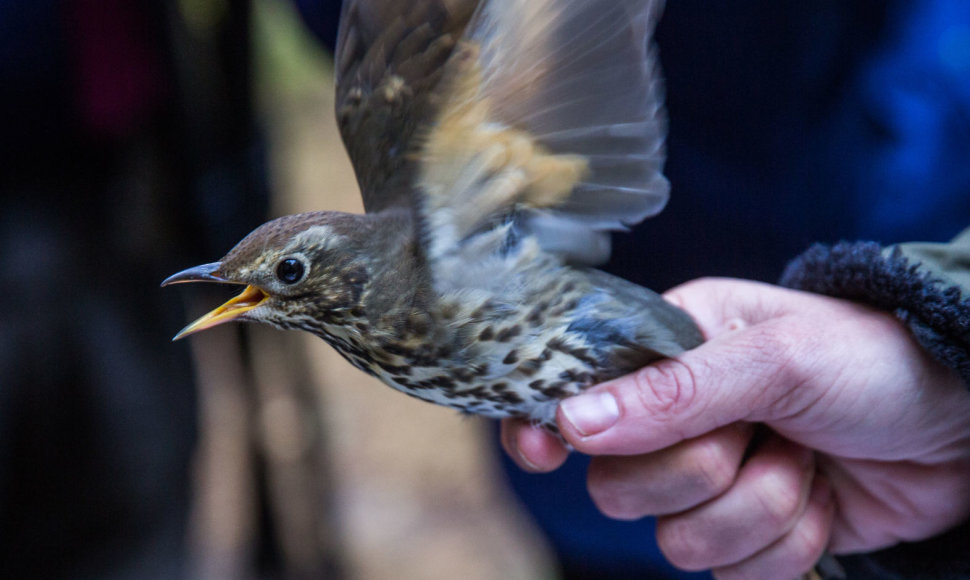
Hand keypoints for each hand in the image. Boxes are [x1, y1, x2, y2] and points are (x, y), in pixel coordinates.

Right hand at [502, 278, 969, 578]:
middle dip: (702, 473)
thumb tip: (572, 422)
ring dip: (760, 511)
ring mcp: (710, 482)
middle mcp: (676, 418)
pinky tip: (821, 504)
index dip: (545, 426)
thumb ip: (672, 391)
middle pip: (617, 485)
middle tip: (761, 435)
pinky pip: (727, 575)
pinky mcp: (747, 536)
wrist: (963, 428)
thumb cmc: (873, 362)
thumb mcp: (778, 359)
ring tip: (806, 464)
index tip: (544, 453)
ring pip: (675, 540)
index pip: (574, 392)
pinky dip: (785, 548)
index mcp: (668, 351)